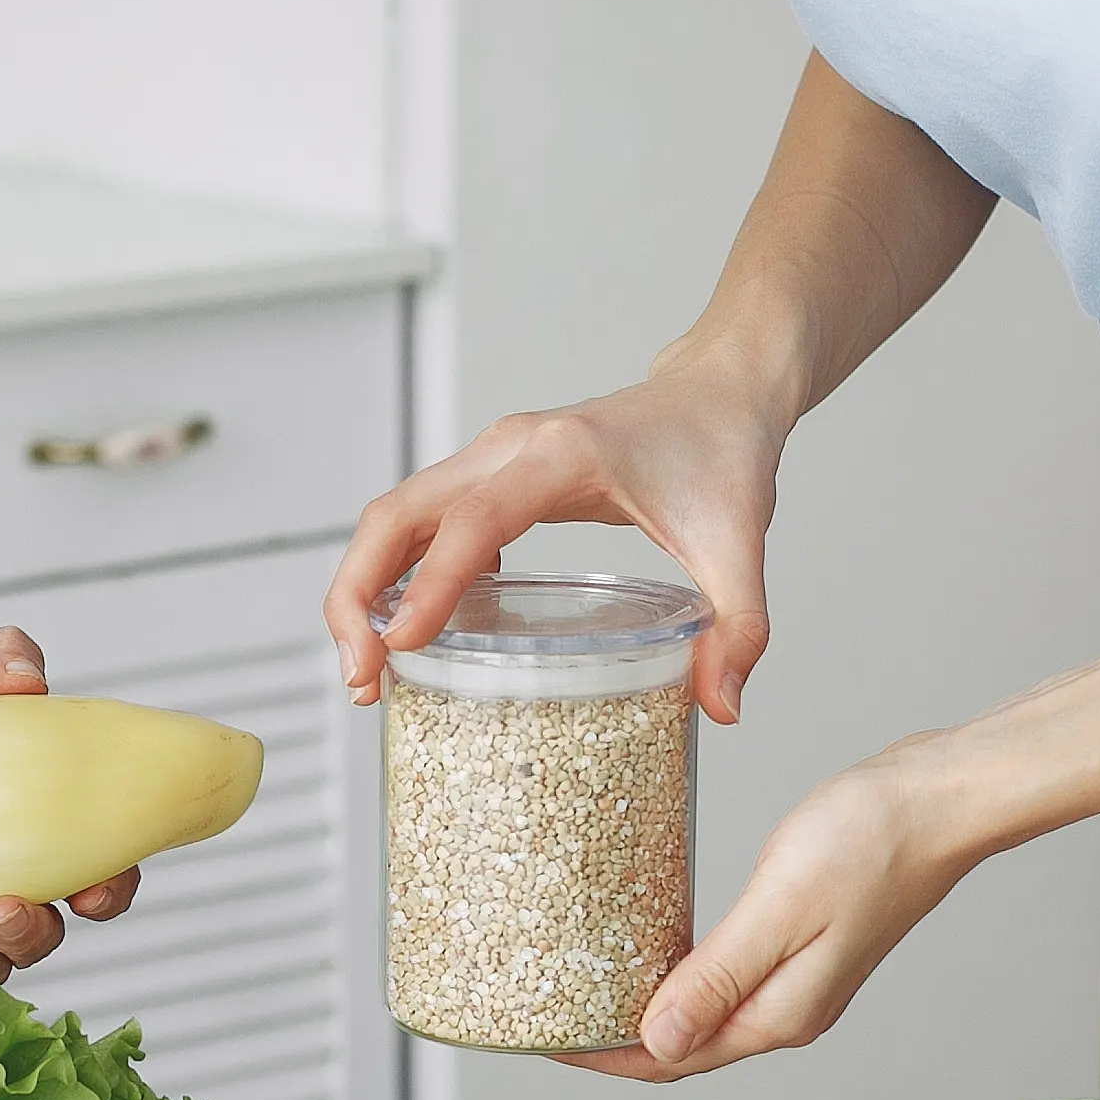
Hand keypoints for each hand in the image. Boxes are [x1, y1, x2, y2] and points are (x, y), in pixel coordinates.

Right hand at [323, 353, 791, 724]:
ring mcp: (491, 459)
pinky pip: (421, 526)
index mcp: (563, 455)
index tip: (400, 647)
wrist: (719, 392)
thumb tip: (721, 706)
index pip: (473, 519)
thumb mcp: (740, 544)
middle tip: (362, 678)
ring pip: (393, 519)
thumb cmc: (723, 453)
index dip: (431, 584)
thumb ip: (741, 628)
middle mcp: (510, 448)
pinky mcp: (490, 478)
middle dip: (358, 597)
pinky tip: (412, 638)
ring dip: (364, 590)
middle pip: (395, 514)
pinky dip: (396, 577)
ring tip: (369, 672)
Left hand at [566, 748, 977, 1080]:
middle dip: (610, 1039)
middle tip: (543, 1009)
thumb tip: (658, 1042)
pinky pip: (721, 977)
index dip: (600, 1056)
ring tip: (578, 981)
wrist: (943, 799)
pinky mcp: (802, 944)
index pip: (671, 1060)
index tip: (539, 1038)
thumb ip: (718, 977)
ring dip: (640, 1006)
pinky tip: (646, 945)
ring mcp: (798, 981)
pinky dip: (675, 973)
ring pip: (700, 1013)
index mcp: (779, 1014)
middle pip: (681, 1047)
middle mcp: (787, 1011)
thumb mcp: (781, 907)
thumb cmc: (872, 839)